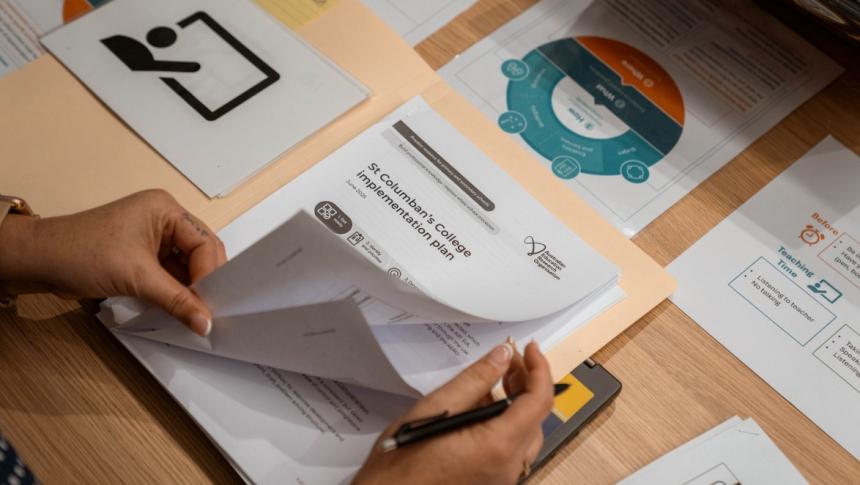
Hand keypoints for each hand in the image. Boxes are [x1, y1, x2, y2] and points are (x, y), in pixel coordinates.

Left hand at [0, 189, 225, 335]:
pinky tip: (178, 309)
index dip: (210, 274)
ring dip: (189, 290)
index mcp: (166, 209)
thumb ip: (176, 301)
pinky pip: (170, 274)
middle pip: (200, 254)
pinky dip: (174, 292)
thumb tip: (204, 322)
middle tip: (207, 310)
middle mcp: (163, 220)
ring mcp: (153, 238)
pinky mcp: (143, 256)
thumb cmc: (80, 252)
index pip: (204, 243)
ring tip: (193, 314)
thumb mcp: (136, 277)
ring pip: (186, 267)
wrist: (38, 261)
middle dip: (203, 281)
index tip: (210, 303)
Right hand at [353, 341, 553, 484]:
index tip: (528, 348)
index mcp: (497, 446)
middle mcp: (508, 466)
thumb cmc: (401, 461)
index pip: (539, 401)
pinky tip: (483, 407)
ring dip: (517, 402)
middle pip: (535, 416)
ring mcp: (502, 478)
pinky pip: (512, 448)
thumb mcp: (436, 408)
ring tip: (494, 378)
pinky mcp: (492, 481)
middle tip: (507, 357)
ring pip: (526, 433)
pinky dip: (506, 422)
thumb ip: (474, 379)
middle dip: (526, 381)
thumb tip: (502, 355)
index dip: (538, 369)